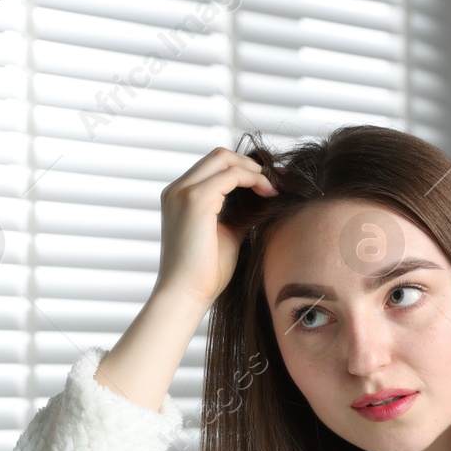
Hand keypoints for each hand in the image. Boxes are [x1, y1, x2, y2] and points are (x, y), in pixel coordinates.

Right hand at [154, 146, 275, 307]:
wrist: (185, 295)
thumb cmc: (204, 273)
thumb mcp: (226, 234)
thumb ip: (238, 213)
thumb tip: (262, 199)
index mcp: (179, 197)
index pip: (213, 167)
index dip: (244, 169)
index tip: (269, 183)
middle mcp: (177, 190)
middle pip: (219, 156)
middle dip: (250, 165)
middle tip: (274, 183)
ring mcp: (184, 192)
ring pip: (224, 158)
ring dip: (253, 170)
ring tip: (272, 189)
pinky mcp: (196, 200)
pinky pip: (232, 175)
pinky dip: (253, 180)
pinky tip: (268, 194)